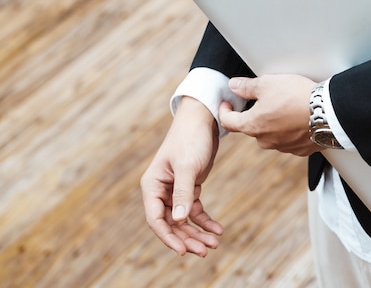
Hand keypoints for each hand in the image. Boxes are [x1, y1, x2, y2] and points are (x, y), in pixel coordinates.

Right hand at [140, 97, 223, 256]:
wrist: (204, 119)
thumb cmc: (191, 138)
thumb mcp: (188, 166)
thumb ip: (183, 193)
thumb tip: (179, 221)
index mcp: (152, 185)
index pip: (155, 219)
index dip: (168, 237)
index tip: (183, 251)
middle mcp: (161, 190)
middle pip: (171, 223)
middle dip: (187, 238)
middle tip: (205, 251)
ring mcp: (176, 190)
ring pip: (183, 219)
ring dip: (197, 233)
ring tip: (214, 244)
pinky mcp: (190, 187)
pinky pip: (195, 209)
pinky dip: (205, 220)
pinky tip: (218, 229)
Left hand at [218, 75, 320, 156]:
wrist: (328, 112)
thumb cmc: (297, 96)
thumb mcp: (267, 83)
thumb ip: (247, 87)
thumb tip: (234, 86)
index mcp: (253, 125)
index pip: (228, 122)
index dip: (224, 111)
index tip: (227, 104)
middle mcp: (265, 140)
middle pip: (252, 127)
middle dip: (255, 114)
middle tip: (265, 98)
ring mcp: (283, 147)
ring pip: (272, 134)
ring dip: (274, 122)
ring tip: (287, 106)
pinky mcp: (300, 150)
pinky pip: (289, 139)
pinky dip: (290, 129)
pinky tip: (299, 117)